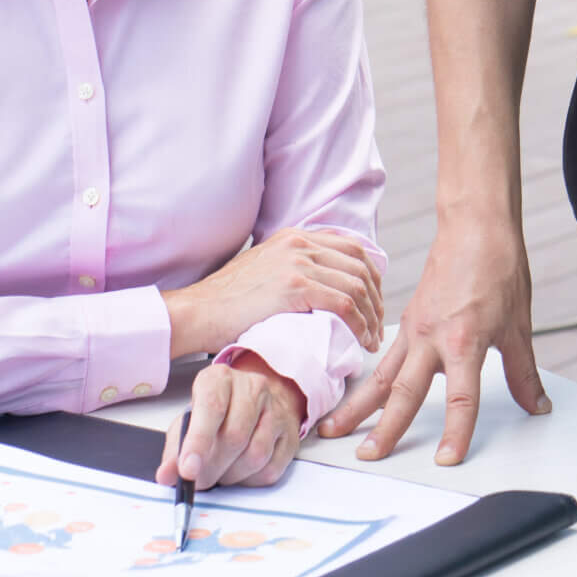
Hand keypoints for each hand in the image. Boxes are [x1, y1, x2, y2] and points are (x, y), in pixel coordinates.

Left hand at [155, 356, 304, 489]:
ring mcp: (276, 410)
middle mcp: (252, 388)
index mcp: (220, 378)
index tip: (188, 471)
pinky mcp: (290, 435)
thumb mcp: (189, 422)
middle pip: (235, 436)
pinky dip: (250, 480)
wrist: (254, 403)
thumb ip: (175, 450)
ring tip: (219, 472)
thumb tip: (166, 476)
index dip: (198, 442)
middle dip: (213, 467)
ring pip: (255, 455)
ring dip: (231, 475)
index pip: (212, 407)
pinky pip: (270, 469)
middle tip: (199, 481)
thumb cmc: (216, 414)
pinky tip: (239, 472)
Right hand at [162, 228, 383, 359]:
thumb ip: (292, 269)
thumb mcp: (264, 269)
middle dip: (376, 296)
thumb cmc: (226, 301)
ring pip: (356, 284)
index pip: (351, 247)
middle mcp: (299, 243)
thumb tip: (321, 288)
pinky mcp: (294, 287)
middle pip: (360, 264)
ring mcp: (297, 262)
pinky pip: (343, 303)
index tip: (374, 301)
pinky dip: (359, 323)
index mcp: (294, 236)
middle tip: (378, 324)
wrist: (198, 310)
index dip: (370, 276)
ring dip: (372, 314)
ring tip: (372, 338)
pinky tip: (361, 340)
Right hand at [318, 212, 549, 465]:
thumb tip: (538, 406)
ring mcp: (414, 328)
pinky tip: (358, 394)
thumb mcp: (518, 326)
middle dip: (384, 428)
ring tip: (332, 430)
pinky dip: (369, 379)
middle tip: (367, 456)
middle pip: (404, 392)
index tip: (447, 459)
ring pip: (382, 375)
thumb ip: (523, 373)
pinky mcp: (407, 319)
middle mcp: (432, 337)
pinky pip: (385, 356)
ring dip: (358, 405)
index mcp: (464, 340)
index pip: (460, 399)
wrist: (475, 225)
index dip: (455, 432)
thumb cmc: (498, 268)